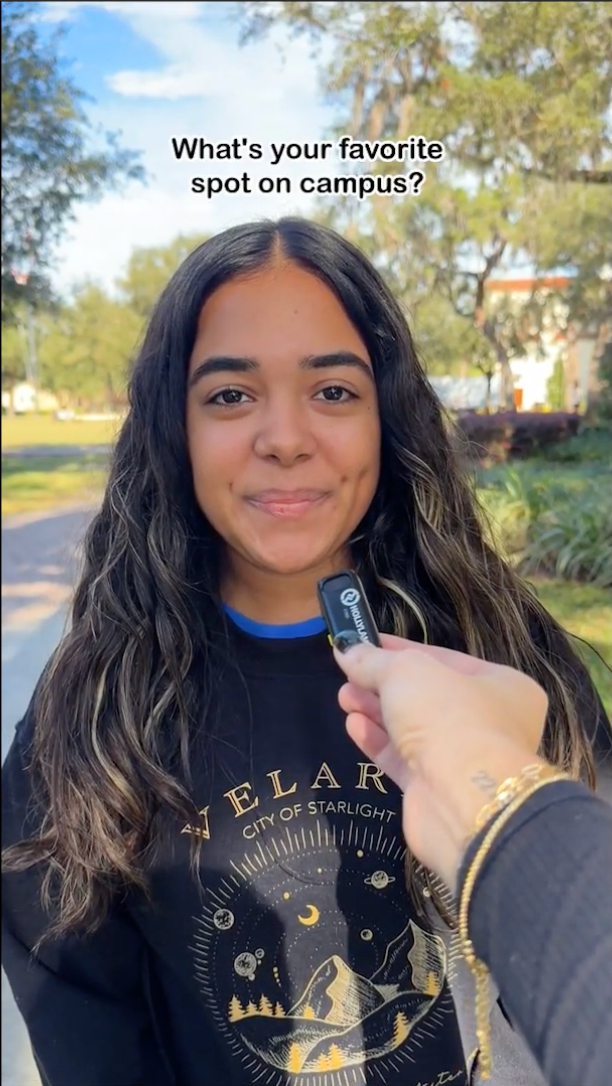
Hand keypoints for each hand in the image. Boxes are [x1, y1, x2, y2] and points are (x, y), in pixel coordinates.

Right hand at [334, 635, 547, 890]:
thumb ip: (373, 660)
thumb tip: (345, 649)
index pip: (445, 659)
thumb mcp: (406, 672)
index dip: (402, 650)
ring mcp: (462, 760)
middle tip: (348, 674)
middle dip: (384, 683)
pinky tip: (353, 725)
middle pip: (426, 695)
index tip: (367, 643)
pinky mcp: (436, 790)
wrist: (461, 800)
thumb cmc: (447, 717)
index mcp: (502, 685)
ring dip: (376, 711)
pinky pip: (403, 760)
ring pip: (413, 728)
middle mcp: (489, 722)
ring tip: (343, 696)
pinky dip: (378, 741)